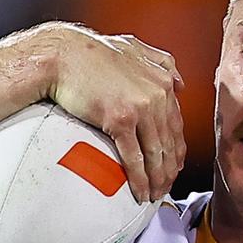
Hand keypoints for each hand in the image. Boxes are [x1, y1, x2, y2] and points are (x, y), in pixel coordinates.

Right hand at [25, 22, 185, 202]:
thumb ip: (161, 62)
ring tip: (155, 194)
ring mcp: (140, 108)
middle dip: (169, 170)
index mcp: (162, 82)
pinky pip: (134, 157)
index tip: (174, 166)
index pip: (177, 124)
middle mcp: (156, 95)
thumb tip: (180, 83)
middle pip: (169, 142)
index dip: (176, 150)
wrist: (62, 54)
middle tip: (165, 187)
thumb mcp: (134, 48)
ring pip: (155, 153)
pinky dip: (139, 179)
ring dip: (157, 179)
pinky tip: (141, 192)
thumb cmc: (92, 52)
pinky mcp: (120, 120)